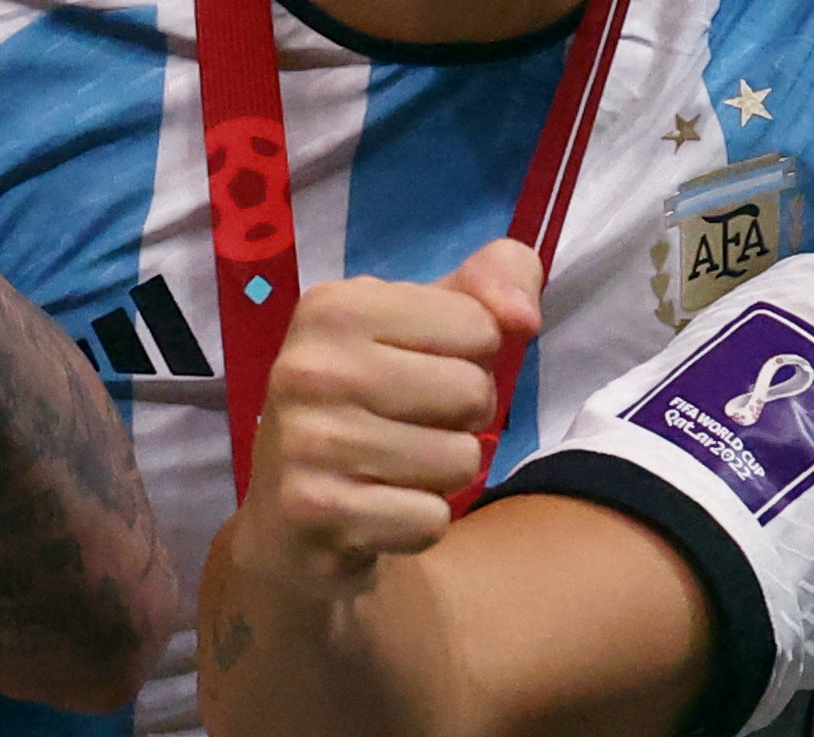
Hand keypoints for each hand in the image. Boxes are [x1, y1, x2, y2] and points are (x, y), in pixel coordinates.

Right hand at [237, 245, 541, 577]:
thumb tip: (523, 316)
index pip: (478, 325)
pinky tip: (378, 510)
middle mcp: (310, 366)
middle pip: (473, 393)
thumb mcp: (418, 329)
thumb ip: (485, 290)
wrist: (290, 507)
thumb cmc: (369, 401)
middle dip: (463, 419)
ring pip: (460, 460)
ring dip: (444, 475)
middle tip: (412, 426)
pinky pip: (431, 520)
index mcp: (332, 307)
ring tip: (394, 468)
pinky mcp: (315, 508)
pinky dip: (419, 523)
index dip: (469, 356)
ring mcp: (307, 440)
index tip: (421, 371)